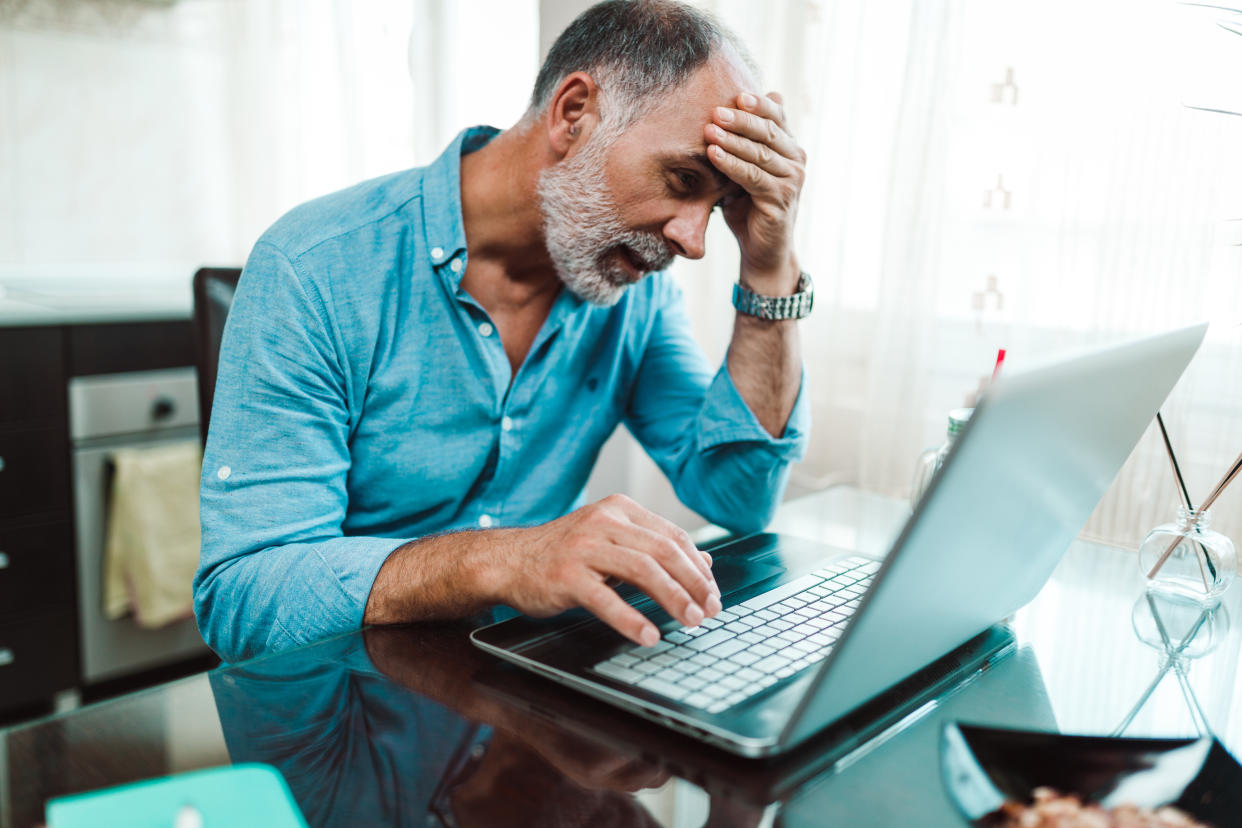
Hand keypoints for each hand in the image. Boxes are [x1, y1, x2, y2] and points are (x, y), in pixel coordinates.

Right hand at [492, 495, 719, 645]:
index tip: (713, 592)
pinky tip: (649, 635)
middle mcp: (604, 521)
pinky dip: (631, 619)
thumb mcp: (611, 542)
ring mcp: (584, 547)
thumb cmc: (563, 554)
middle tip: (710, 609)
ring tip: (689, 620)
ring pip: (643, 570)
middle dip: (693, 583)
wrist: (508, 560)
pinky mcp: (566, 574)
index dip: (698, 566)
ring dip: (673, 598)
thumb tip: (704, 561)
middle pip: (663, 551)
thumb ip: (653, 547)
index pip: (672, 536)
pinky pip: (606, 599)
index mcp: (620, 509)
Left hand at [705, 91, 805, 289]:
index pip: (777, 117)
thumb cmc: (749, 208)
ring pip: (760, 153)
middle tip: (716, 110)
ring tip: (709, 130)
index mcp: (790, 148)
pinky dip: (732, 164)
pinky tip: (713, 154)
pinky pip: (753, 177)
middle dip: (742, 119)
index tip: (736, 94)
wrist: (762, 250)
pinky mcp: (780, 201)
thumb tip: (733, 107)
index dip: (759, 104)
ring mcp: (792, 181)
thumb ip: (743, 144)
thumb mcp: (744, 171)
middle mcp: (796, 161)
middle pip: (769, 132)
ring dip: (733, 140)